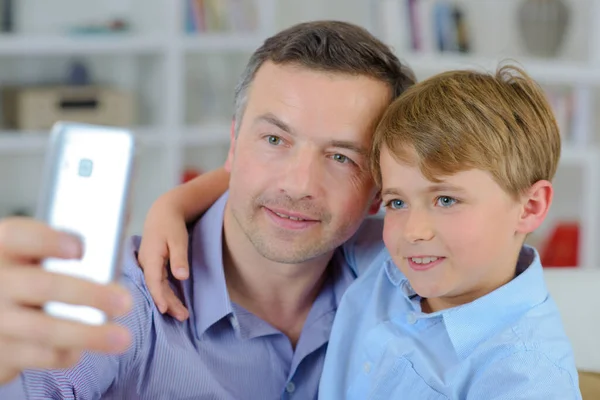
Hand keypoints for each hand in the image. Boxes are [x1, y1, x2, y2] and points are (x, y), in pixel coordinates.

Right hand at [0, 217, 131, 383]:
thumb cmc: (24, 279)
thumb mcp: (33, 255)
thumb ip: (69, 243)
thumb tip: (122, 218)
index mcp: (6, 248)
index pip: (19, 236)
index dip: (48, 241)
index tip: (79, 249)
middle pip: (42, 285)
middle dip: (89, 295)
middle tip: (125, 302)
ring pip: (43, 328)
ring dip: (88, 334)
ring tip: (122, 338)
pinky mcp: (0, 352)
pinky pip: (39, 356)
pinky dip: (66, 354)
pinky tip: (84, 348)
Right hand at [137, 196, 189, 320]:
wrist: (163, 213)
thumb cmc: (171, 225)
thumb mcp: (178, 239)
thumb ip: (179, 258)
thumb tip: (182, 277)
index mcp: (150, 257)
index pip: (153, 280)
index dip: (158, 296)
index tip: (164, 310)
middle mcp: (145, 263)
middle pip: (155, 288)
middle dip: (168, 304)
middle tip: (183, 317)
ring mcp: (147, 265)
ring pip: (156, 287)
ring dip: (168, 301)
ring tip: (182, 315)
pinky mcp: (152, 267)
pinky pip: (157, 283)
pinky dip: (165, 294)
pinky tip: (173, 304)